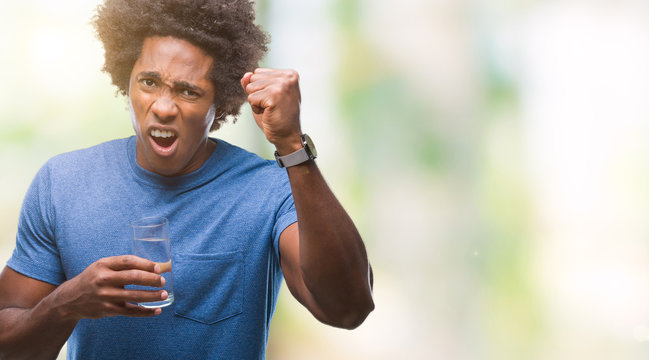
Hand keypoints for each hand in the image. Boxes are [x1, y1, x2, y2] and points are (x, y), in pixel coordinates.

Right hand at [52, 255, 166, 319]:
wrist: (70, 299)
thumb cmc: (93, 279)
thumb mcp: (102, 266)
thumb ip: (122, 265)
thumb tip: (153, 266)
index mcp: (103, 265)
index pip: (128, 261)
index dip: (145, 264)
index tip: (158, 267)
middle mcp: (103, 279)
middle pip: (133, 277)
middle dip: (151, 279)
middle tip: (163, 281)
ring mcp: (105, 296)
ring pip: (134, 296)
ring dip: (152, 296)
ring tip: (164, 294)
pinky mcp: (107, 310)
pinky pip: (130, 311)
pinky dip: (145, 312)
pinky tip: (157, 310)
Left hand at [241, 68, 302, 154]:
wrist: (287, 136)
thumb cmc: (278, 117)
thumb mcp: (265, 95)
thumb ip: (254, 83)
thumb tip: (245, 75)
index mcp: (289, 74)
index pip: (258, 72)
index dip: (261, 89)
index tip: (275, 99)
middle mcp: (288, 77)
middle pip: (253, 78)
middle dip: (257, 94)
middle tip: (272, 106)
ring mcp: (282, 85)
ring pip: (250, 87)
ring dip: (256, 102)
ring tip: (270, 109)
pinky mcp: (274, 95)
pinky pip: (251, 98)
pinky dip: (256, 109)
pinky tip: (269, 113)